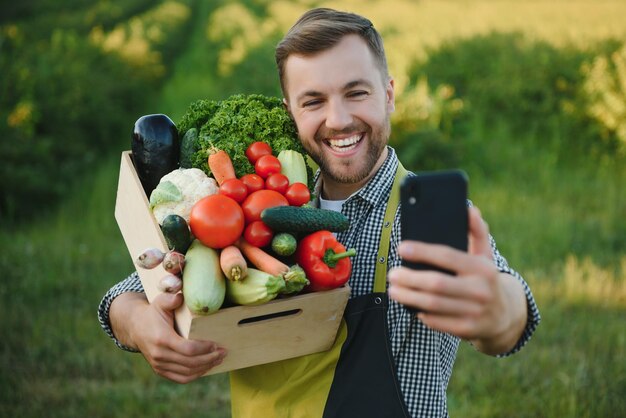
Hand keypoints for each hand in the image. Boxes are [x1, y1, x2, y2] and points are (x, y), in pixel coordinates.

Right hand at [110, 291, 225, 382]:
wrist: (135, 326)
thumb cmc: (153, 312)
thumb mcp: (160, 302)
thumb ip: (170, 299)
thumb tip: (181, 296)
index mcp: (162, 339)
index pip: (188, 349)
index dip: (205, 348)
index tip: (216, 344)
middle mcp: (159, 355)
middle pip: (190, 363)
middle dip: (210, 359)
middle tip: (224, 352)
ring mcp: (159, 364)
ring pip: (187, 373)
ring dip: (205, 368)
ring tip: (218, 360)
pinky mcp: (160, 370)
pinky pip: (181, 378)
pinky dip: (195, 375)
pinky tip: (206, 368)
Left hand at [388, 206, 526, 354]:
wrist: (505, 315)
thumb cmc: (486, 278)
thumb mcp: (485, 254)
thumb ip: (476, 230)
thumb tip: (468, 207)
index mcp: (482, 268)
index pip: (448, 256)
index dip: (423, 251)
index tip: (402, 247)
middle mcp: (480, 290)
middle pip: (436, 283)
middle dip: (410, 278)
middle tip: (392, 274)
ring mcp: (474, 312)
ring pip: (433, 304)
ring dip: (409, 296)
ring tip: (393, 290)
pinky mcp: (467, 329)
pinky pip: (438, 322)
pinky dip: (422, 313)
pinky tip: (411, 305)